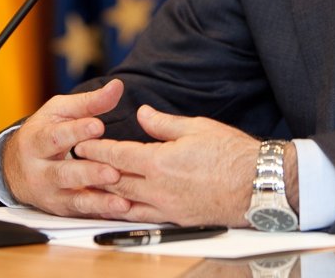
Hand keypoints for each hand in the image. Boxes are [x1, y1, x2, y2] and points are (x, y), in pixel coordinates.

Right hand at [2, 79, 131, 218]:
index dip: (76, 131)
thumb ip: (88, 102)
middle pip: (63, 173)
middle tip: (112, 171)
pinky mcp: (61, 209)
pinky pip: (82, 213)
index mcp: (36, 141)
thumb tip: (117, 86)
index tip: (98, 126)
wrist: (14, 168)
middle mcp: (40, 171)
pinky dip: (101, 212)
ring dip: (98, 200)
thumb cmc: (43, 133)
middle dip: (88, 173)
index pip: (55, 137)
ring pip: (73, 200)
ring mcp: (50, 194)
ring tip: (121, 199)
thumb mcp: (59, 112)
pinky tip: (120, 210)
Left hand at [73, 105, 270, 226]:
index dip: (97, 149)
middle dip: (94, 171)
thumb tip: (142, 113)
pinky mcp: (176, 220)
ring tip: (89, 187)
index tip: (82, 144)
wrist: (257, 185)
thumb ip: (163, 123)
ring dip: (105, 195)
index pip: (117, 155)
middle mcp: (158, 188)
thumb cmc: (231, 153)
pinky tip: (119, 208)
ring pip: (125, 203)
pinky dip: (126, 212)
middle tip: (77, 164)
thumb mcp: (196, 127)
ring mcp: (166, 207)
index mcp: (160, 162)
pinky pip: (142, 217)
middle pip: (115, 181)